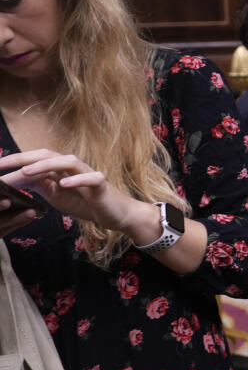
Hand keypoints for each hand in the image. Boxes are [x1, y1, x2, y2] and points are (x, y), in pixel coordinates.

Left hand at [0, 150, 154, 240]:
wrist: (115, 213)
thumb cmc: (86, 203)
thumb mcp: (56, 194)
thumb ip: (40, 185)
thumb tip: (16, 180)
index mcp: (61, 169)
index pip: (36, 160)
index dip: (15, 161)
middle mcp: (73, 167)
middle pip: (48, 155)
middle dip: (24, 158)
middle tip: (1, 164)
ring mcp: (88, 174)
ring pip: (68, 162)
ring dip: (47, 165)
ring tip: (28, 171)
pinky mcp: (101, 185)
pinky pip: (90, 178)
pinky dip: (76, 180)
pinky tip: (63, 184)